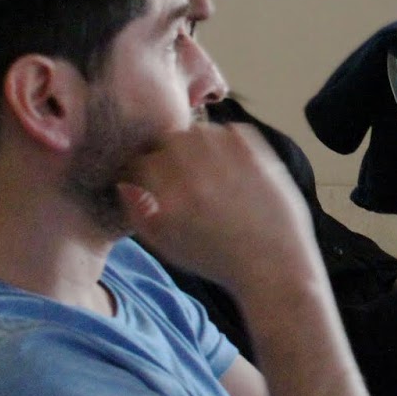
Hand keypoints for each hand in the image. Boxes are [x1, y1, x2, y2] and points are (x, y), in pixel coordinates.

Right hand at [117, 123, 319, 298]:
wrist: (272, 264)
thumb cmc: (216, 260)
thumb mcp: (167, 247)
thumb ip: (138, 214)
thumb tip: (124, 184)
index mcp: (172, 196)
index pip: (140, 163)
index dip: (137, 169)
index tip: (142, 176)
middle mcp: (200, 173)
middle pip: (168, 141)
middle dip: (164, 152)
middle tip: (171, 168)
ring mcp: (233, 161)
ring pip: (200, 131)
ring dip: (193, 142)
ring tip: (198, 163)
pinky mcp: (260, 155)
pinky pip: (233, 130)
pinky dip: (225, 138)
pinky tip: (225, 159)